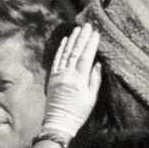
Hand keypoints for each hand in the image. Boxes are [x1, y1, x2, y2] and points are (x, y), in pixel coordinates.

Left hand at [42, 24, 102, 138]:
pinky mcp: (52, 78)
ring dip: (71, 40)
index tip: (96, 33)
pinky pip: (57, 60)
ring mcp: (58, 75)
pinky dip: (60, 49)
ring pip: (65, 53)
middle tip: (88, 25)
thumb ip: (94, 80)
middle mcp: (67, 75)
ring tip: (77, 29)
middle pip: (75, 52)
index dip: (91, 44)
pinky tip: (65, 41)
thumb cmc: (78, 112)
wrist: (59, 122)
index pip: (85, 57)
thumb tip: (97, 64)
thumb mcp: (91, 98)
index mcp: (79, 80)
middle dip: (82, 37)